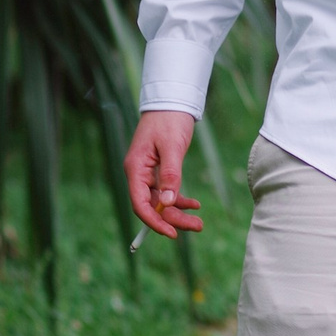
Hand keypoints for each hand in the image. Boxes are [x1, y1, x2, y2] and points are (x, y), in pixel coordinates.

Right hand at [125, 109, 202, 238]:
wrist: (172, 101)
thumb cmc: (169, 120)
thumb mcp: (172, 147)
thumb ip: (170, 175)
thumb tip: (167, 202)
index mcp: (135, 168)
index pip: (139, 204)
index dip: (154, 221)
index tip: (172, 233)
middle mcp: (139, 174)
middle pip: (152, 206)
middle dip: (173, 219)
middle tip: (197, 227)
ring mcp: (148, 173)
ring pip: (161, 201)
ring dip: (179, 212)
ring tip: (199, 222)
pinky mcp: (159, 171)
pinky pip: (167, 191)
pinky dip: (180, 199)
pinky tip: (195, 205)